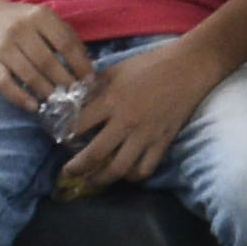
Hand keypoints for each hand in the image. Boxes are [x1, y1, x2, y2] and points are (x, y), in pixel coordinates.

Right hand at [0, 0, 92, 112]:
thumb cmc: (28, 24)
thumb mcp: (48, 21)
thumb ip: (68, 39)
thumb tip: (88, 69)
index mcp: (39, 16)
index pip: (65, 43)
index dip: (80, 64)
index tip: (89, 80)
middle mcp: (20, 29)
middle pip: (47, 61)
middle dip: (65, 81)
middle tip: (75, 94)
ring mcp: (4, 46)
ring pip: (28, 74)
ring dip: (46, 91)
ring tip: (59, 101)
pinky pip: (5, 84)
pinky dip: (20, 98)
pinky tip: (34, 106)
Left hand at [58, 38, 208, 194]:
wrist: (188, 67)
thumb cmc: (149, 64)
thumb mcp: (115, 69)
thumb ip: (95, 86)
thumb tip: (75, 97)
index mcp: (111, 101)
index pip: (79, 125)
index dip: (64, 135)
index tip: (58, 140)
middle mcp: (125, 122)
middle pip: (94, 154)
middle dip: (76, 167)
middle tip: (67, 172)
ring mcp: (145, 135)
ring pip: (119, 168)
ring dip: (101, 178)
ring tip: (92, 180)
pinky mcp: (163, 142)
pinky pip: (145, 168)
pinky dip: (133, 176)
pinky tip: (124, 174)